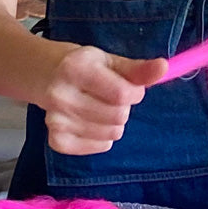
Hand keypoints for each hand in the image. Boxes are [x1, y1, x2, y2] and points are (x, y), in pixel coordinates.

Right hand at [41, 47, 167, 154]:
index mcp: (76, 69)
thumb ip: (137, 69)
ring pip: (111, 134)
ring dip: (114, 123)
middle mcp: (62, 95)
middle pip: (118, 116)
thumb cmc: (83, 66)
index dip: (135, 93)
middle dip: (123, 108)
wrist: (44, 75)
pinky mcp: (56, 139)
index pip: (122, 95)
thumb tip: (163, 67)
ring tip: (99, 108)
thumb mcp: (109, 61)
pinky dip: (102, 138)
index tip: (129, 88)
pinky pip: (99, 147)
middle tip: (109, 97)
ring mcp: (56, 120)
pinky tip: (91, 122)